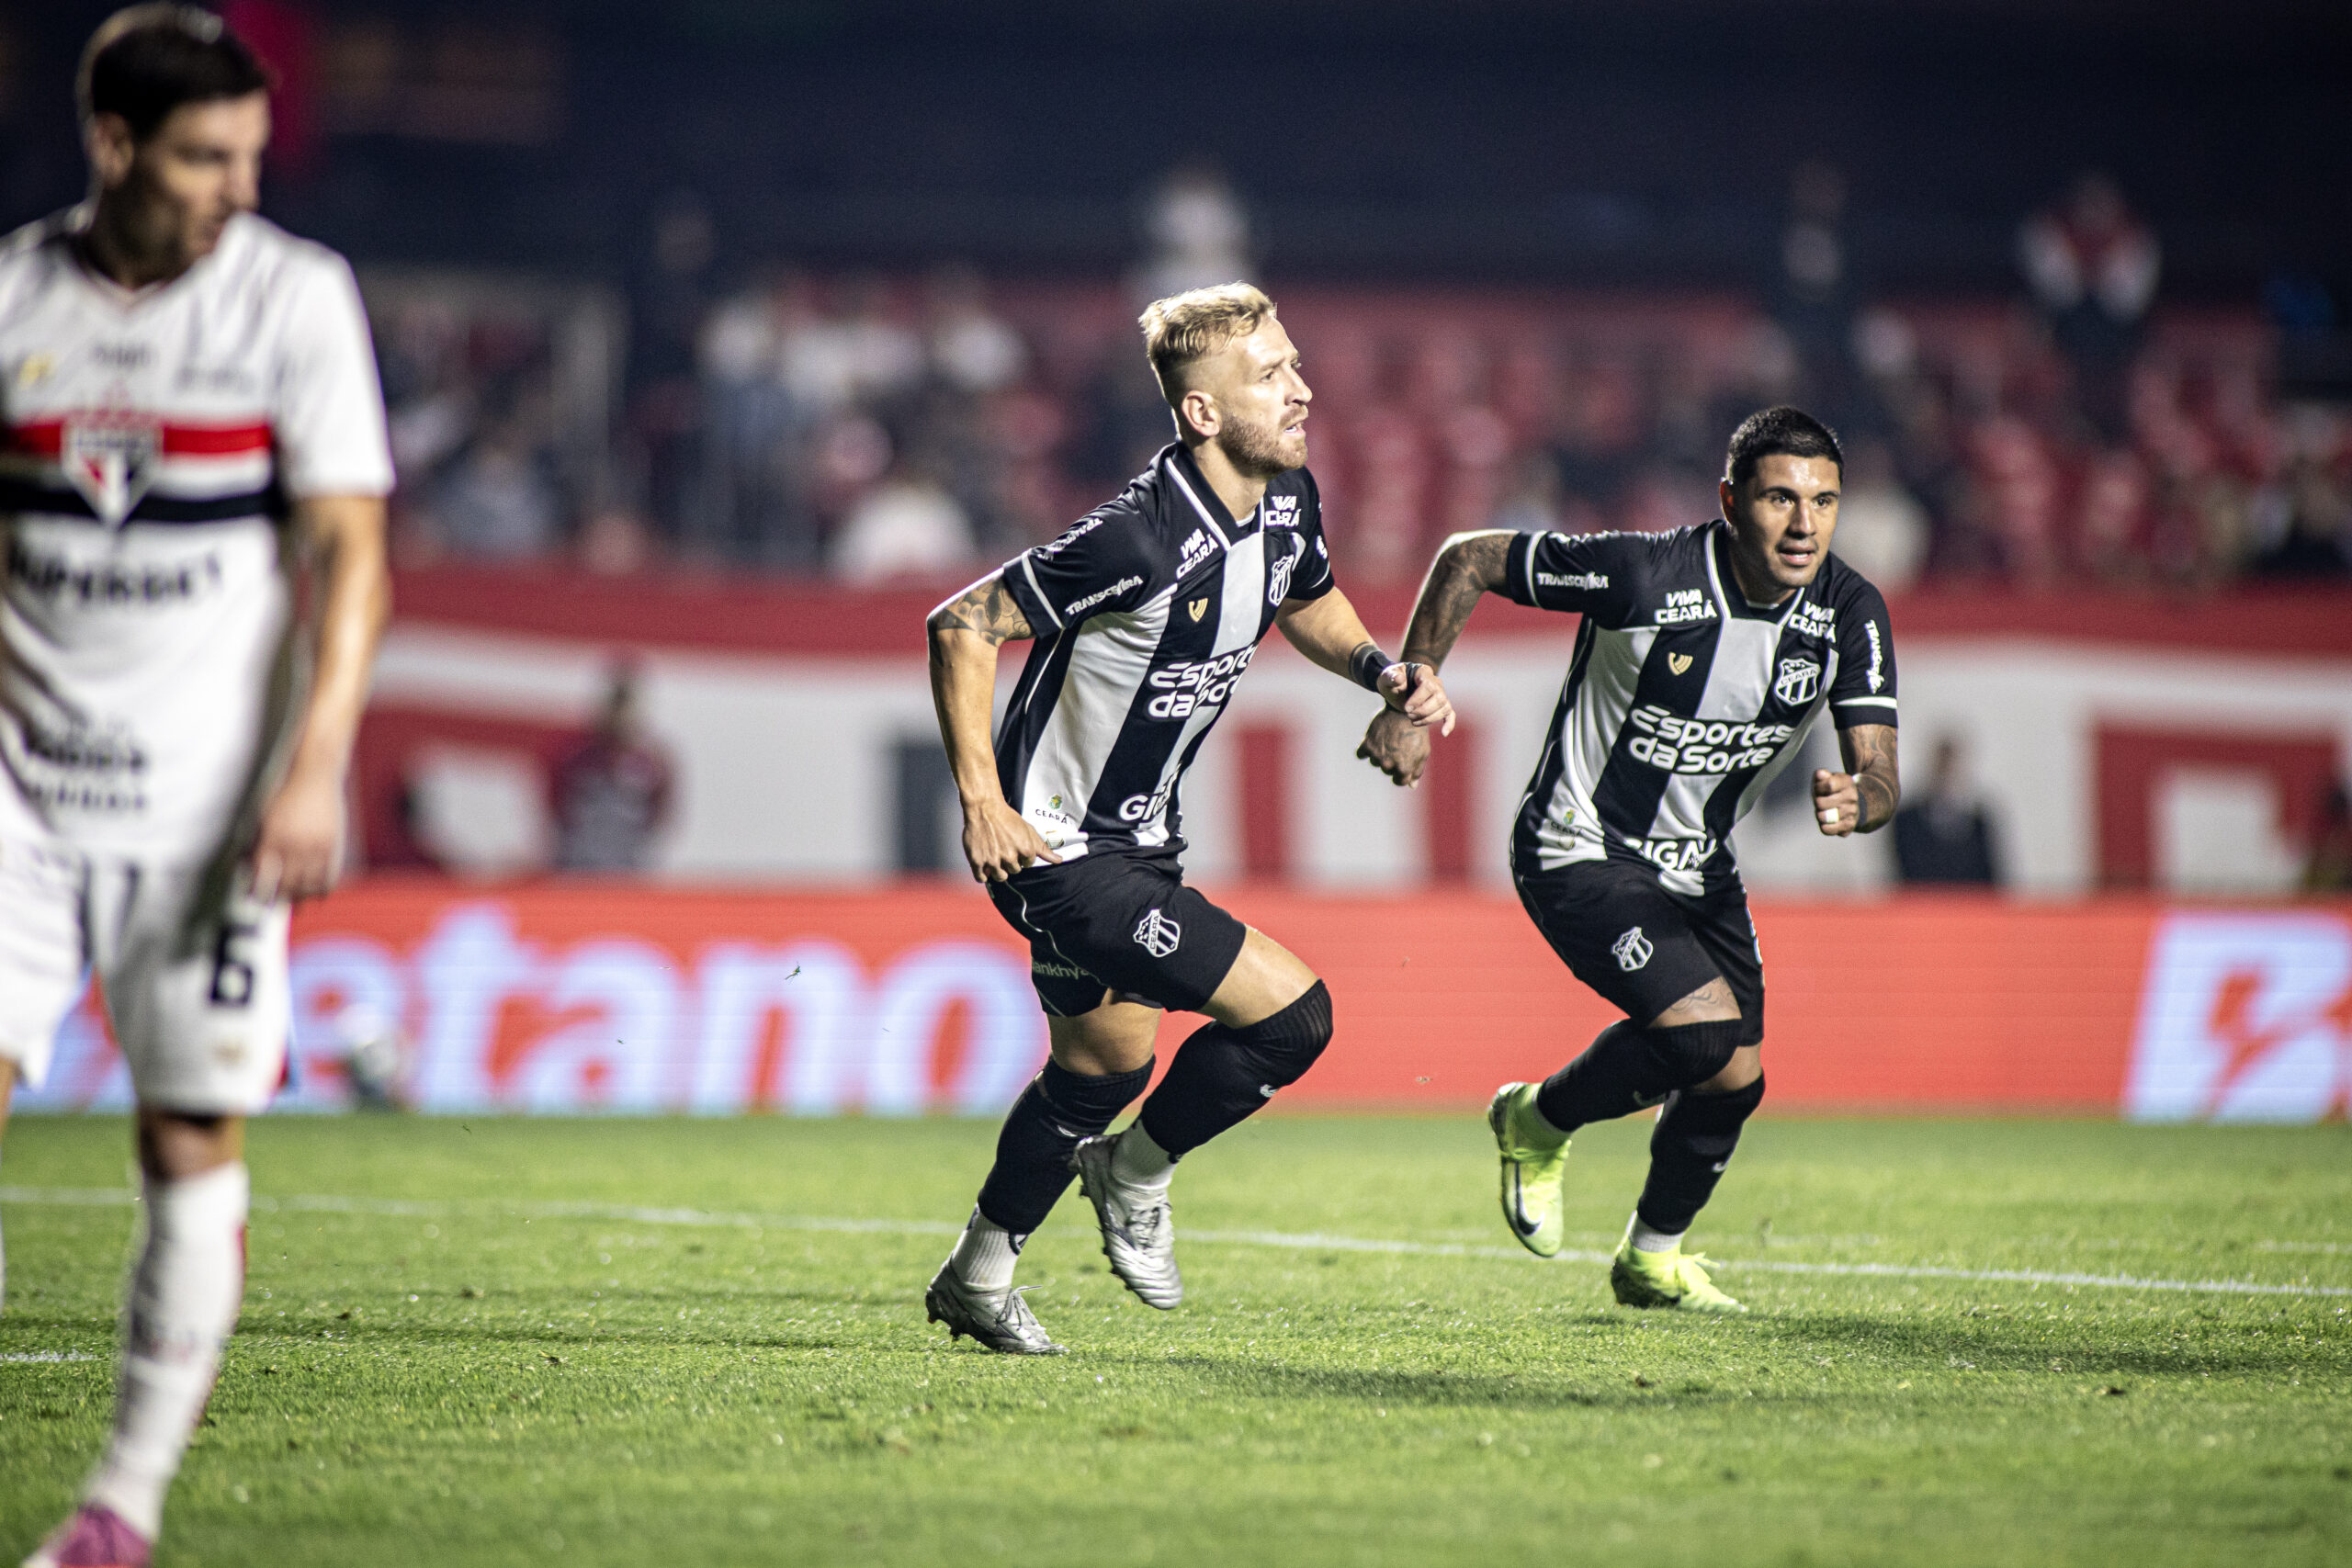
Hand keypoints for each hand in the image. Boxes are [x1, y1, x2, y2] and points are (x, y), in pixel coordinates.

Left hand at [250, 764, 345, 902]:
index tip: (257, 899)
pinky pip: (329, 876)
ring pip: (309, 885)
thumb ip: (259, 844)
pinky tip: (317, 895)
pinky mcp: (333, 845)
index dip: (260, 892)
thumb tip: (249, 867)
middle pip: (288, 885)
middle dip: (281, 898)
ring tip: (297, 901)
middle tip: (276, 904)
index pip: (264, 876)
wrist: (315, 776)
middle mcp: (295, 844)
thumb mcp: (266, 818)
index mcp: (274, 837)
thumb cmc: (286, 795)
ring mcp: (317, 845)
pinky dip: (322, 889)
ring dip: (302, 897)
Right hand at [962, 796, 1058, 882]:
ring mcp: (993, 860)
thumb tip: (1058, 861)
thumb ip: (1043, 848)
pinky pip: (982, 878)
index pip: (1028, 865)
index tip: (1015, 846)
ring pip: (1000, 877)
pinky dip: (983, 874)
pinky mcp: (977, 861)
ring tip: (995, 856)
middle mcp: (1010, 857)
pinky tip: (985, 865)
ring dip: (999, 870)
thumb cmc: (1007, 818)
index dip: (1022, 856)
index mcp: (1026, 850)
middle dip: (1011, 862)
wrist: (984, 808)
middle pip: (1014, 871)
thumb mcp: (1028, 830)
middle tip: (1004, 848)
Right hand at [1357, 707, 1430, 787]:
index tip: (1404, 761)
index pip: (1399, 781)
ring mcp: (1377, 755)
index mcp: (1404, 769)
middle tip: (1398, 745)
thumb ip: (1417, 771)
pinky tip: (1374, 741)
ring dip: (1380, 754)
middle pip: (1387, 771)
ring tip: (1388, 740)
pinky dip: (1365, 750)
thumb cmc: (1417, 732)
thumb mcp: (1423, 752)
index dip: (1402, 772)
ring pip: (1375, 762)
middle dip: (1392, 761)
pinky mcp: (1367, 745)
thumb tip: (1411, 786)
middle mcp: (1389, 765)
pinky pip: (1361, 754)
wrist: (1404, 711)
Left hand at [1377, 662, 1455, 734]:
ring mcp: (1439, 694)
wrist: (1394, 688)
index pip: (1429, 686)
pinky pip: (1449, 714)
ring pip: (1444, 708)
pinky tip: (1444, 733)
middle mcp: (1436, 682)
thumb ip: (1391, 677)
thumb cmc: (1391, 681)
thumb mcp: (1387, 677)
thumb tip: (1399, 679)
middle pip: (1439, 698)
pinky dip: (1448, 724)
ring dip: (1428, 719)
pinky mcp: (1439, 706)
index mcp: (1424, 672)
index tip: (1406, 708)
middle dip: (1423, 711)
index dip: (1418, 699)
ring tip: (1413, 721)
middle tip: (1408, 714)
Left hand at [1813, 768, 1861, 837]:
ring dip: (1819, 814)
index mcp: (1847, 782)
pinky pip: (1828, 829)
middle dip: (1817, 802)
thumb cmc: (1834, 791)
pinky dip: (1824, 826)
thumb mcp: (1829, 779)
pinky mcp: (1848, 826)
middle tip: (1821, 801)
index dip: (1818, 787)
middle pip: (1821, 803)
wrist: (1852, 805)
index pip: (1829, 784)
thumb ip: (1822, 775)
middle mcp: (1852, 797)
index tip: (1819, 788)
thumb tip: (1820, 774)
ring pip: (1823, 817)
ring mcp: (1852, 812)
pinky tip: (1827, 822)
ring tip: (1824, 811)